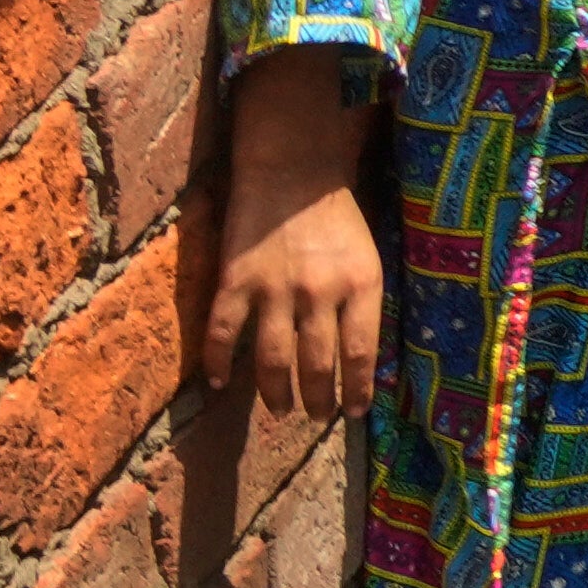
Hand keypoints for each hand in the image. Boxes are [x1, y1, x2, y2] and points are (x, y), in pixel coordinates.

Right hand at [208, 70, 383, 416]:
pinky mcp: (235, 281)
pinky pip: (224, 333)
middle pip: (317, 364)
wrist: (291, 169)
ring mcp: (274, 289)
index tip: (355, 412)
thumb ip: (361, 302)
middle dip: (318, 399)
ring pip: (273, 359)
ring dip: (276, 393)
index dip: (357, 389)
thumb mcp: (366, 256)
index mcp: (361, 284)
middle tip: (316, 417)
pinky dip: (220, 363)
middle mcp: (319, 292)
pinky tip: (221, 384)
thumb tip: (358, 356)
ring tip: (280, 410)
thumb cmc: (337, 215)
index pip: (361, 353)